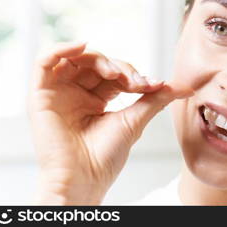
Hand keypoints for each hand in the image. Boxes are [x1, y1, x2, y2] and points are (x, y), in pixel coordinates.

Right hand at [28, 42, 192, 204]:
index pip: (113, 73)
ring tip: (114, 73)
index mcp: (97, 99)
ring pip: (75, 58)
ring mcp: (59, 93)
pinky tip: (82, 46)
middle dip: (119, 67)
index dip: (132, 73)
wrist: (84, 180)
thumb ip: (156, 98)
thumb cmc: (106, 157)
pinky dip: (62, 48)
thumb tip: (186, 87)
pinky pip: (44, 61)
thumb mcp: (135, 120)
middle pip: (96, 62)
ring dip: (97, 58)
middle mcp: (77, 93)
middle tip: (134, 82)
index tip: (152, 86)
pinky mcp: (40, 95)